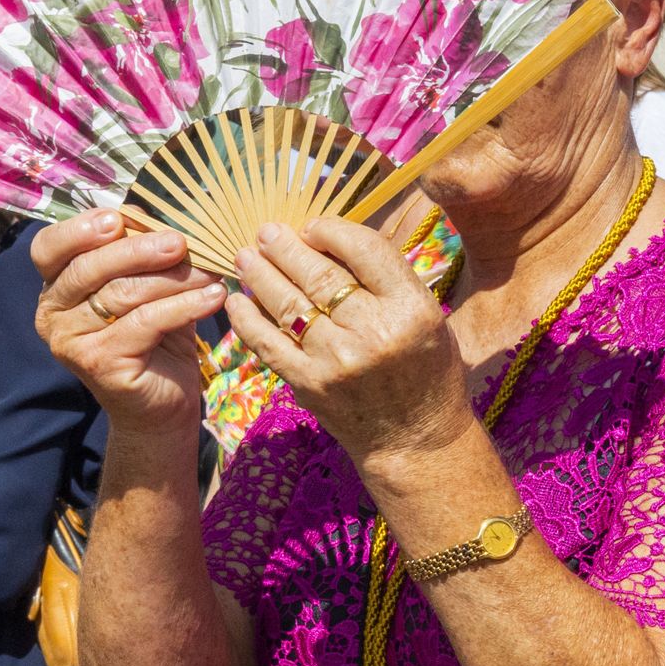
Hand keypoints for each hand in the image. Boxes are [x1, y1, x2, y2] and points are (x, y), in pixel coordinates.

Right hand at [32, 213, 224, 438]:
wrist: (164, 403)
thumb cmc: (158, 336)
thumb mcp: (152, 287)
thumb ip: (145, 253)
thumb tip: (152, 214)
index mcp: (57, 286)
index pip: (50, 248)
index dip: (80, 229)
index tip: (118, 217)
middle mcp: (52, 313)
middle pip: (89, 267)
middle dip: (138, 249)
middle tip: (181, 242)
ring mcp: (70, 341)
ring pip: (121, 294)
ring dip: (174, 278)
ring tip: (213, 272)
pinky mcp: (98, 363)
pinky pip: (144, 323)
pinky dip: (184, 306)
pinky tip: (214, 297)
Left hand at [226, 218, 471, 464]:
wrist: (416, 439)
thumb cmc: (428, 372)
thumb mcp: (428, 318)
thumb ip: (388, 282)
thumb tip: (333, 242)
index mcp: (412, 309)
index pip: (365, 251)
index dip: (332, 230)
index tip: (313, 226)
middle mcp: (374, 332)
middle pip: (319, 275)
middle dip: (286, 247)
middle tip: (265, 232)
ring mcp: (336, 360)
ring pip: (288, 304)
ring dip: (260, 275)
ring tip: (245, 256)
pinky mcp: (308, 384)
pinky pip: (267, 343)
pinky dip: (247, 319)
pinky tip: (236, 300)